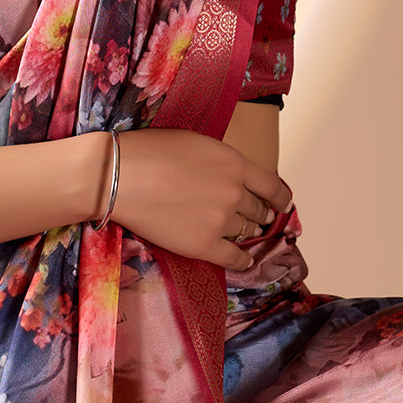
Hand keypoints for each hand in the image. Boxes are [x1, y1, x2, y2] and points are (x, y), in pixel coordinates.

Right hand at [112, 128, 290, 270]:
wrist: (120, 176)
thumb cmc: (152, 151)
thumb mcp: (198, 143)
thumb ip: (223, 162)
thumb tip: (233, 176)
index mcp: (235, 164)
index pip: (272, 185)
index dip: (280, 197)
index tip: (282, 203)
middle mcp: (235, 193)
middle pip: (258, 210)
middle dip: (256, 212)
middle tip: (252, 216)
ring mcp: (220, 221)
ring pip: (245, 231)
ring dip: (243, 231)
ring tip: (239, 232)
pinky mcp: (203, 246)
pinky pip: (234, 258)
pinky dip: (242, 259)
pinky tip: (243, 258)